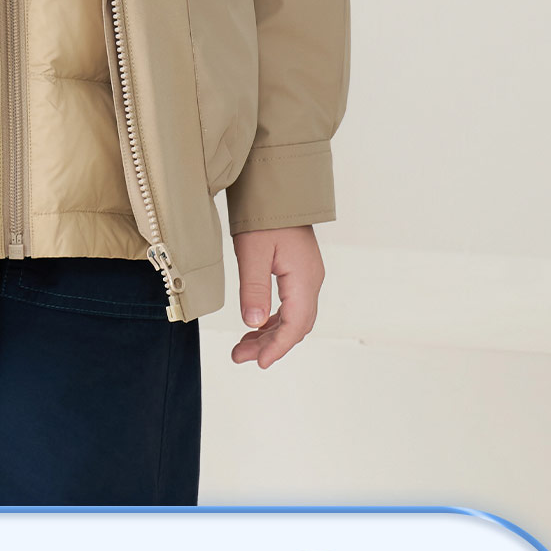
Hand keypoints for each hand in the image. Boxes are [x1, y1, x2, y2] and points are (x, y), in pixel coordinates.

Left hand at [229, 225, 323, 368]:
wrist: (278, 188)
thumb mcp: (253, 252)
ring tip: (242, 347)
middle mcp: (311, 280)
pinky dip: (273, 319)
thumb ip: (254, 289)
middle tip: (240, 356)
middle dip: (269, 344)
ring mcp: (307, 276)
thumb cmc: (266, 215)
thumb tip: (252, 323)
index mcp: (304, 278)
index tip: (259, 363)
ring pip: (293, 316)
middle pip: (295, 325)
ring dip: (269, 334)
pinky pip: (290, 304)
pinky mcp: (298, 271)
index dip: (277, 347)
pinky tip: (255, 325)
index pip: (295, 324)